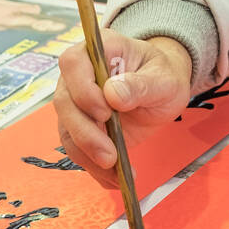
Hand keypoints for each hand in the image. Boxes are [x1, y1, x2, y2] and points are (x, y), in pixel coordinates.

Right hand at [54, 33, 192, 187]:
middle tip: (110, 154)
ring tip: (116, 171)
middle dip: (86, 132)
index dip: (83, 89)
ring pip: (67, 130)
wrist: (163, 90)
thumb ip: (141, 84)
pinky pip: (78, 149)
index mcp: (99, 49)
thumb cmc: (163, 75)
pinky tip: (114, 178)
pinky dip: (94, 167)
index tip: (105, 111)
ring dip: (88, 155)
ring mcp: (76, 102)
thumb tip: (113, 93)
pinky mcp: (81, 126)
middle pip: (65, 102)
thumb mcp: (164, 78)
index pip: (73, 63)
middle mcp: (79, 74)